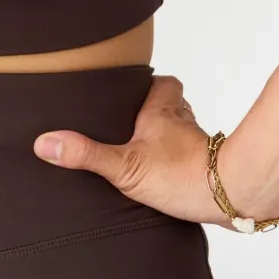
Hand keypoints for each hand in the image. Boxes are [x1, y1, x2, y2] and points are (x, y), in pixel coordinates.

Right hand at [32, 74, 235, 229]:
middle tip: (134, 120)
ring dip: (170, 138)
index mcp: (162, 113)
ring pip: (185, 133)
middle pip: (175, 105)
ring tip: (146, 150)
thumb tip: (46, 142)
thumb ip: (86, 154)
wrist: (232, 196)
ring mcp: (198, 148)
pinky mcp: (208, 171)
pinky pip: (194, 160)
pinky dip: (182, 165)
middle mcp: (183, 125)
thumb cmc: (182, 175)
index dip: (151, 82)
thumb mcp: (124, 165)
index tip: (134, 86)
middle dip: (157, 110)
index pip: (164, 82)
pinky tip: (166, 180)